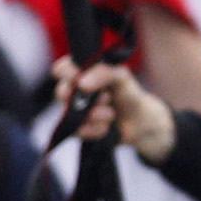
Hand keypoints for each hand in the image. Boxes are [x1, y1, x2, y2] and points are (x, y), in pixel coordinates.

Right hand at [58, 60, 174, 162]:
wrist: (139, 122)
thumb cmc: (129, 94)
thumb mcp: (121, 77)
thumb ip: (103, 73)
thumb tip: (81, 83)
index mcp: (83, 72)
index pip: (62, 68)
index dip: (67, 74)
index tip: (80, 79)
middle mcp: (75, 91)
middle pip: (61, 92)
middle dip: (84, 99)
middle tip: (105, 98)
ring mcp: (75, 111)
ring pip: (70, 115)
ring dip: (94, 116)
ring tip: (111, 114)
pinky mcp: (79, 129)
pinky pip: (78, 131)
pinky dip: (95, 129)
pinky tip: (107, 127)